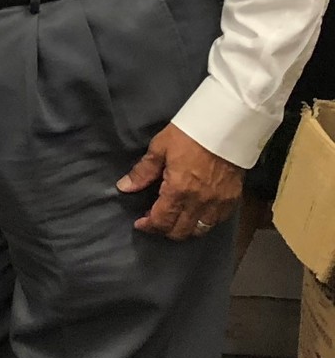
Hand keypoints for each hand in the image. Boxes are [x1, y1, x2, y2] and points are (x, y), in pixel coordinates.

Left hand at [117, 122, 242, 239]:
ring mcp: (218, 202)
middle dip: (164, 230)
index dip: (149, 226)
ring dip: (185, 228)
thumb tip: (124, 187)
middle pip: (181, 231)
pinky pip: (217, 220)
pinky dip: (205, 222)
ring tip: (175, 217)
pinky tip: (196, 212)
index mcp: (178, 191)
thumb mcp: (159, 148)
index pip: (162, 221)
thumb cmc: (189, 134)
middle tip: (155, 219)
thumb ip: (143, 172)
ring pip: (201, 230)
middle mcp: (199, 202)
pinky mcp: (233, 198)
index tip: (140, 223)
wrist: (227, 126)